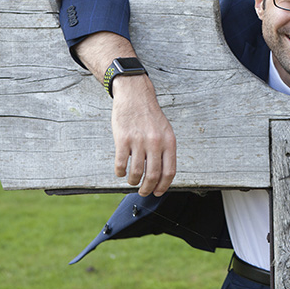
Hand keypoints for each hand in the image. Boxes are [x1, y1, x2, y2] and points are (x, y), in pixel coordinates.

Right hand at [111, 74, 176, 195]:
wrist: (135, 96)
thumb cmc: (150, 116)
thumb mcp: (166, 131)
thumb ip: (166, 150)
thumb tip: (163, 175)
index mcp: (169, 142)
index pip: (169, 172)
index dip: (163, 186)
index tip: (158, 192)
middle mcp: (155, 143)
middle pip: (153, 176)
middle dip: (147, 189)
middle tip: (143, 192)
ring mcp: (139, 141)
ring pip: (136, 172)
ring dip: (133, 181)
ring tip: (132, 181)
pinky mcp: (122, 139)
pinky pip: (121, 164)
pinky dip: (120, 172)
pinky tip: (120, 172)